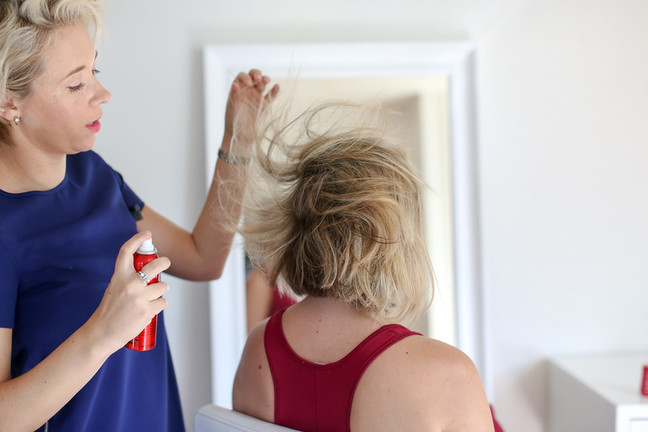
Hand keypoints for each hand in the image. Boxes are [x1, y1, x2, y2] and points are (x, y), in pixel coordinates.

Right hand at [86, 232, 169, 353]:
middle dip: (164, 262)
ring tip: (151, 297)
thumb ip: (128, 279)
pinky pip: (163, 302)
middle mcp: (129, 284)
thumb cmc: (109, 312)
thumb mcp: (114, 289)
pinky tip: (149, 310)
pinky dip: (159, 305)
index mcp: (119, 276)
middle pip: (156, 264)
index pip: (126, 251)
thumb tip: (149, 273)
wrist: (102, 334)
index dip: (137, 240)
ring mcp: (139, 297)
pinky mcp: (147, 310)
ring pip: (163, 285)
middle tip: (165, 263)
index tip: (146, 235)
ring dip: (161, 290)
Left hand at [224, 69, 279, 154]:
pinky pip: (271, 96)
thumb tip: (235, 84)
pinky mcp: (265, 105)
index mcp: (238, 90)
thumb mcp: (232, 109)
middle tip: (257, 79)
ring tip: (266, 80)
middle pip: (253, 76)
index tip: (248, 83)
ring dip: (265, 79)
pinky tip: (277, 86)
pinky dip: (274, 91)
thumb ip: (234, 96)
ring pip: (263, 84)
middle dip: (256, 74)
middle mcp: (248, 91)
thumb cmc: (233, 122)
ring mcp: (257, 97)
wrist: (241, 136)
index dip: (245, 77)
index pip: (241, 77)